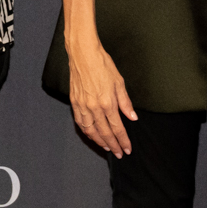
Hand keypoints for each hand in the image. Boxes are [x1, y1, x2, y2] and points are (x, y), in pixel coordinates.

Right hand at [68, 37, 138, 156]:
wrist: (83, 54)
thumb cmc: (102, 64)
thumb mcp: (119, 82)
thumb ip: (125, 102)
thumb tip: (132, 117)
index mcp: (107, 102)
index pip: (117, 128)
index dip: (123, 141)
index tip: (127, 149)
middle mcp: (94, 107)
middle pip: (105, 133)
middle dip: (113, 145)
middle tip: (118, 153)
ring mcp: (82, 106)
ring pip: (90, 131)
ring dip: (99, 142)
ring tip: (107, 147)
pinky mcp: (74, 102)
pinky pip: (80, 123)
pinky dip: (86, 132)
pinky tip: (92, 135)